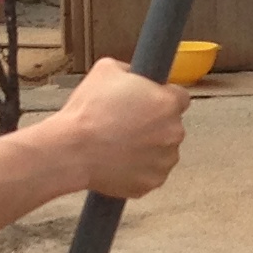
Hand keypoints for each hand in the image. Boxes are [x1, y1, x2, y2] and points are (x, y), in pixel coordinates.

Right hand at [49, 57, 186, 197]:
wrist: (72, 150)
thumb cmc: (87, 110)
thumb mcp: (107, 70)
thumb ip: (132, 71)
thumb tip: (136, 75)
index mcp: (168, 103)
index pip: (180, 97)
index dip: (161, 98)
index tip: (147, 102)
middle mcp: (174, 133)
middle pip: (171, 126)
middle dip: (154, 124)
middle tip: (126, 124)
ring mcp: (164, 161)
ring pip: (162, 151)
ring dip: (148, 147)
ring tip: (118, 144)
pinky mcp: (152, 182)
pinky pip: (150, 173)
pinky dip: (138, 169)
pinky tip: (117, 161)